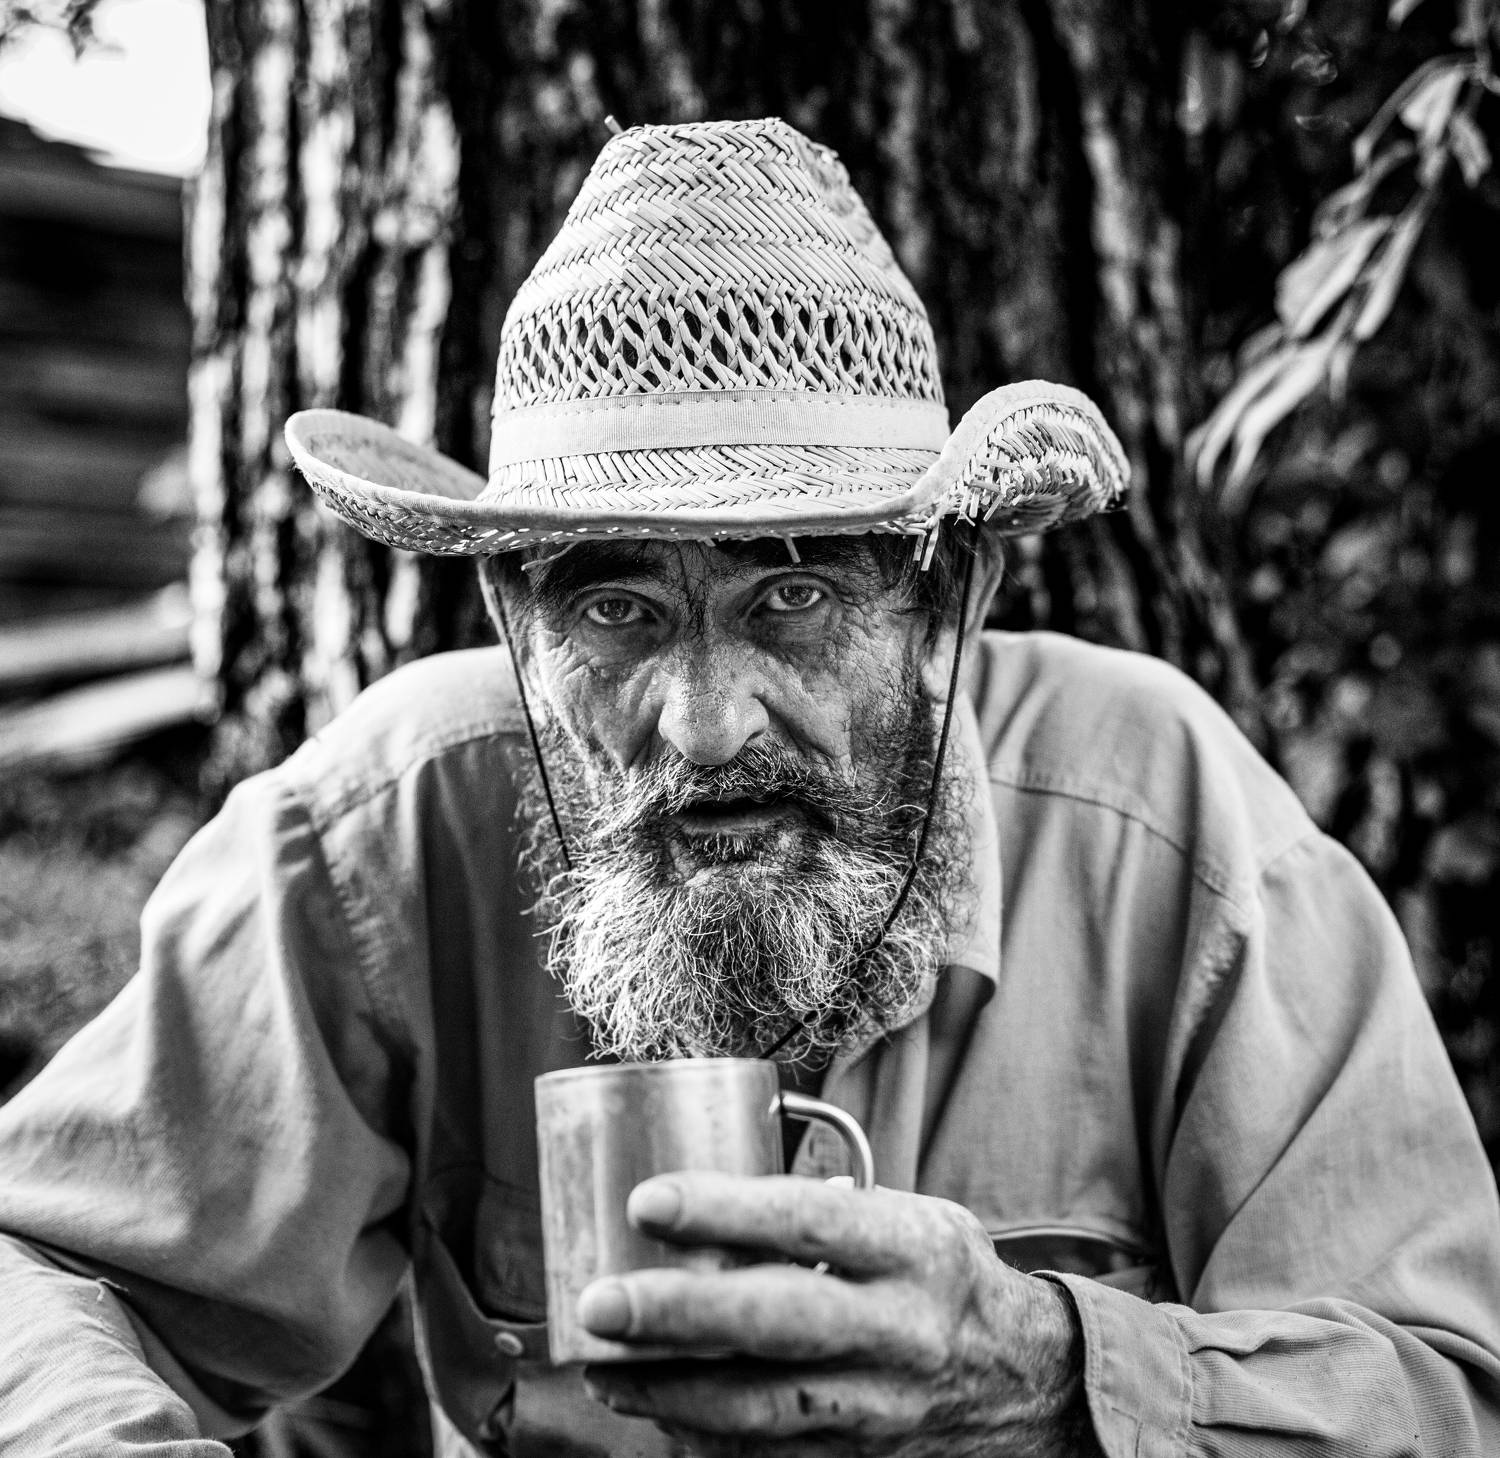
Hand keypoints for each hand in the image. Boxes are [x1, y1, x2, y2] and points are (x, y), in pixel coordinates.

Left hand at [577, 1173, 1099, 1456]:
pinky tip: (651, 1409)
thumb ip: (822, 1211)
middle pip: (776, 1322)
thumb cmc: (940, 1275)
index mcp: (911, 1248)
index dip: (724, 1210)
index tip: (646, 1201)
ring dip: (669, 1389)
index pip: (810, 1222)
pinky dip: (701, 1435)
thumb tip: (702, 1193)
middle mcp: (899, 1329)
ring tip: (600, 1367)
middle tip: (597, 1302)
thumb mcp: (907, 1219)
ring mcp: (881, 1406)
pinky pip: (767, 1454)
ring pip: (762, 1406)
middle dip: (676, 1315)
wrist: (1027, 1382)